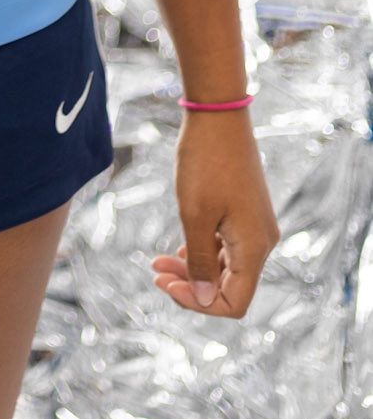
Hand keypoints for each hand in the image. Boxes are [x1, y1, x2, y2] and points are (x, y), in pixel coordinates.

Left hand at [150, 108, 278, 317]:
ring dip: (193, 268)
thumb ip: (200, 262)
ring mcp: (255, 227)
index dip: (199, 303)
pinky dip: (203, 251)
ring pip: (225, 267)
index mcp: (254, 248)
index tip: (166, 282)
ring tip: (158, 261)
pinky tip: (180, 246)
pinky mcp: (246, 213)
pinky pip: (226, 247)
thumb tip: (204, 300)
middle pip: (229, 287)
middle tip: (156, 271)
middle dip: (190, 285)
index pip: (234, 302)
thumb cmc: (205, 163)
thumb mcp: (195, 216)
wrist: (218, 115)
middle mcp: (262, 242)